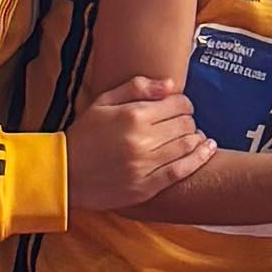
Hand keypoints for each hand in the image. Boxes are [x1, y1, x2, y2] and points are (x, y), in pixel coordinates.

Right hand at [70, 75, 215, 215]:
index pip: (178, 103)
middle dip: (189, 120)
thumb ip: (137, 88)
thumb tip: (170, 84)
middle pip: (186, 124)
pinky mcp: (147, 187)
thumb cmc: (84, 135)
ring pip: (188, 146)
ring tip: (196, 136)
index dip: (183, 103)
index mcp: (133, 115)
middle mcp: (142, 140)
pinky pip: (182, 171)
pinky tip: (207, 150)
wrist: (64, 173)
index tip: (179, 107)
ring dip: (197, 138)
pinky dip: (199, 159)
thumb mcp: (103, 102)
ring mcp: (146, 165)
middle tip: (183, 122)